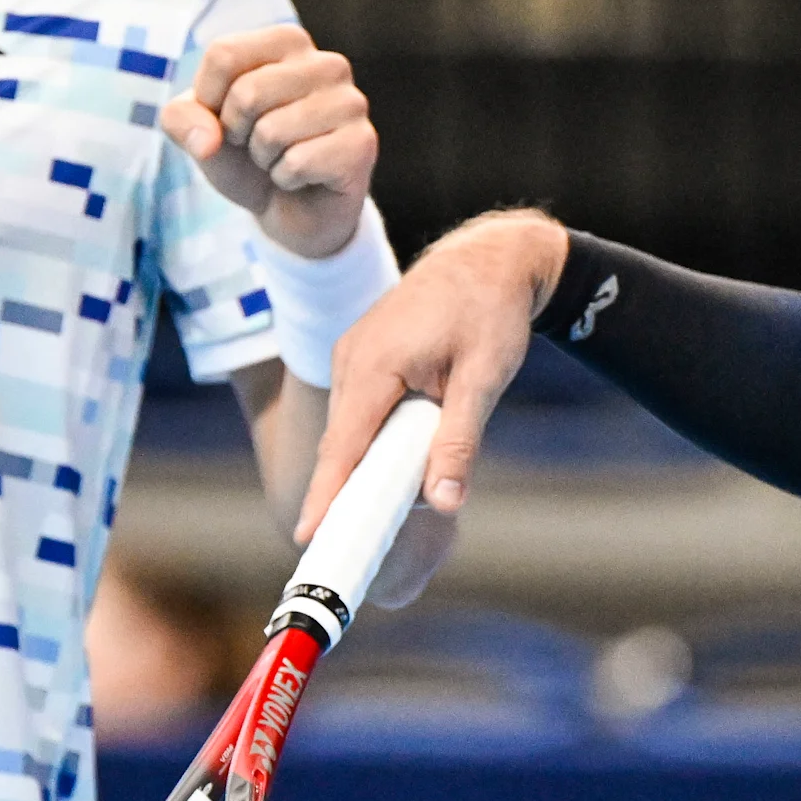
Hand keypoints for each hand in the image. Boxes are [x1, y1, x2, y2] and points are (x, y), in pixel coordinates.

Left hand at [159, 25, 373, 260]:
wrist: (292, 211)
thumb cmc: (247, 158)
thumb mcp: (201, 132)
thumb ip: (181, 119)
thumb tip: (208, 140)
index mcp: (288, 42)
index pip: (223, 55)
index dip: (208, 100)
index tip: (226, 119)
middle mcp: (327, 63)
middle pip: (247, 93)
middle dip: (237, 133)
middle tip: (257, 144)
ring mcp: (350, 102)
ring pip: (272, 131)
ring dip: (264, 159)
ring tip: (282, 159)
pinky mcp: (362, 144)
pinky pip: (297, 163)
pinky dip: (287, 180)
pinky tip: (303, 178)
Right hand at [294, 209, 566, 543]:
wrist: (490, 260)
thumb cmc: (491, 312)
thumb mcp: (484, 377)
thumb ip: (460, 441)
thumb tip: (443, 501)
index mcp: (376, 363)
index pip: (344, 445)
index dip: (327, 494)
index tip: (310, 535)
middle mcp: (352, 358)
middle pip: (344, 443)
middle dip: (350, 491)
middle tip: (358, 541)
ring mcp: (352, 356)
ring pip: (352, 429)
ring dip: (368, 464)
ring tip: (386, 502)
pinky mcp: (362, 358)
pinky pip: (360, 411)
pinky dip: (372, 440)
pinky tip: (396, 459)